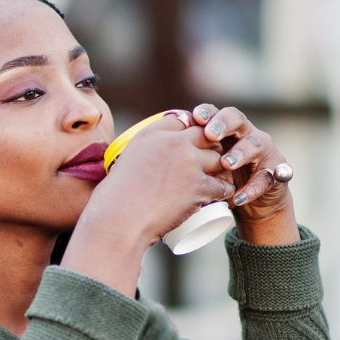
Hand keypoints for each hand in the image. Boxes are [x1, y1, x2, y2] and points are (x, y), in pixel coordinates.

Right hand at [88, 112, 234, 243]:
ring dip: (221, 168)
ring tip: (218, 178)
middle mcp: (173, 143)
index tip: (192, 141)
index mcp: (151, 133)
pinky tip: (223, 194)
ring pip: (218, 158)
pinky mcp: (199, 186)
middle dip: (210, 145)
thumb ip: (139, 158)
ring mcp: (188, 163)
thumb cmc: (114, 199)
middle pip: (205, 135)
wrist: (119, 220)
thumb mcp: (124, 164)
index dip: (190, 129)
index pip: (181, 120)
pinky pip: (223, 185)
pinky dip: (224, 190)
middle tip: (209, 161)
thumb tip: (148, 165)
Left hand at [189, 103, 298, 242]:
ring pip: (255, 144)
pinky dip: (252, 189)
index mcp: (225, 130)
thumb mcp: (200, 166)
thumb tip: (146, 150)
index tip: (193, 117)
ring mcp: (263, 152)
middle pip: (237, 119)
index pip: (215, 113)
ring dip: (240, 153)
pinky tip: (238, 197)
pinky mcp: (275, 173)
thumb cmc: (218, 179)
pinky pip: (266, 178)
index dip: (207, 112)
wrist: (252, 202)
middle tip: (210, 134)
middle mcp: (246, 134)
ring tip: (226, 163)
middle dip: (224, 124)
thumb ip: (183, 156)